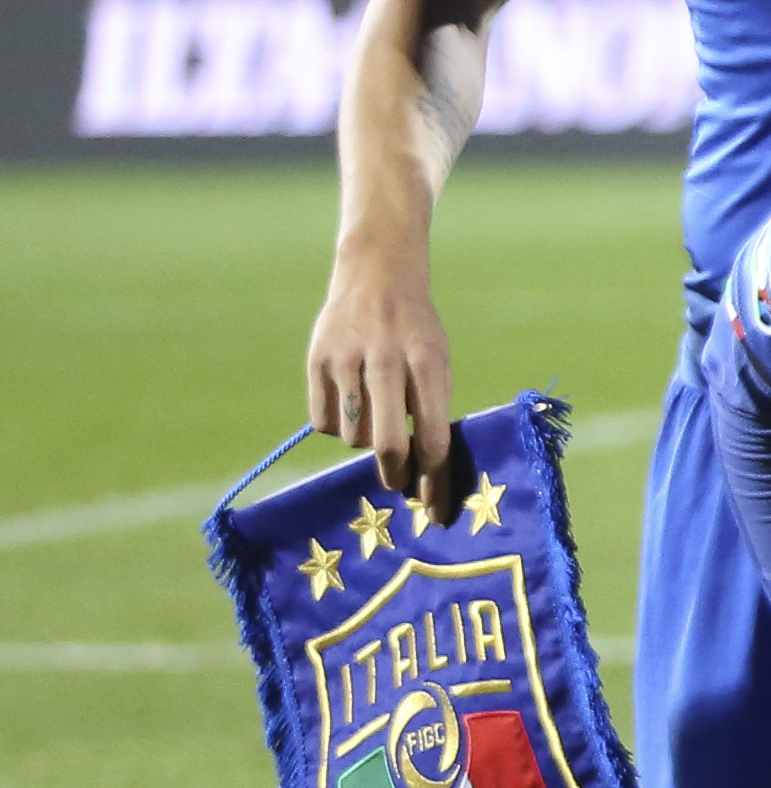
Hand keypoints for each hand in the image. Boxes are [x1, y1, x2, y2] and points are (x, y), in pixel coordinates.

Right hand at [303, 247, 465, 509]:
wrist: (377, 276)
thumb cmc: (416, 331)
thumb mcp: (438, 361)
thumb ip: (432, 407)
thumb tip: (425, 470)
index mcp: (428, 365)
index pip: (432, 436)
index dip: (434, 480)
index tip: (435, 511)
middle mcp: (387, 362)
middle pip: (387, 443)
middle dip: (395, 474)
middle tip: (398, 485)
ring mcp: (347, 360)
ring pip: (351, 436)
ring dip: (365, 439)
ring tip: (374, 414)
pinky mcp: (316, 361)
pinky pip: (322, 421)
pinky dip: (336, 424)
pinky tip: (348, 403)